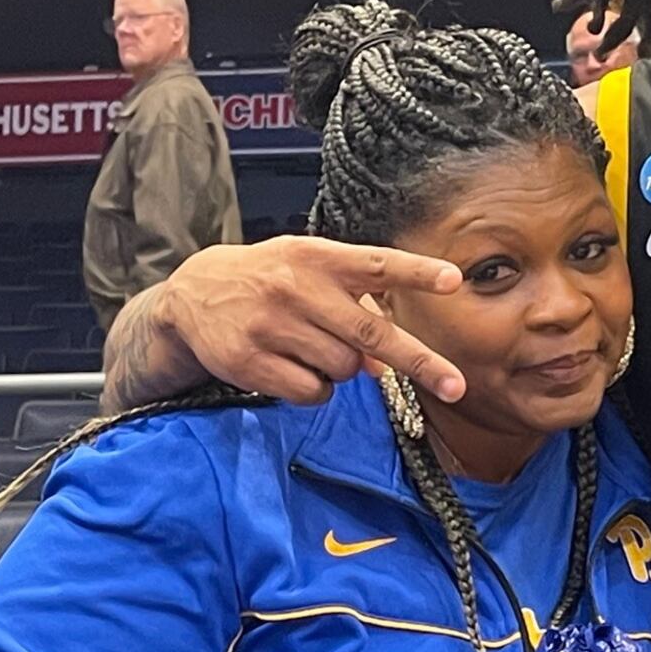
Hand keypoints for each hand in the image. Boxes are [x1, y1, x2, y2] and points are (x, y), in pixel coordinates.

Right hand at [152, 237, 465, 404]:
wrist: (193, 294)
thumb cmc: (271, 281)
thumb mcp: (311, 276)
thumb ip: (355, 309)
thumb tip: (382, 365)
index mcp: (319, 258)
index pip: (376, 263)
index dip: (416, 274)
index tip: (454, 280)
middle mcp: (297, 288)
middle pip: (371, 334)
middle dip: (420, 362)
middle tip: (457, 386)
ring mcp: (271, 325)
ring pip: (343, 370)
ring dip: (342, 370)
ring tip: (311, 347)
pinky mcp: (250, 361)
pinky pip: (312, 392)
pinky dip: (315, 390)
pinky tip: (292, 367)